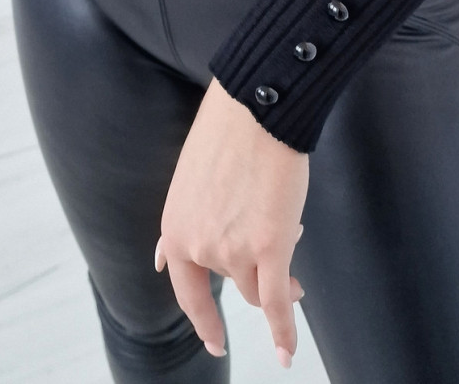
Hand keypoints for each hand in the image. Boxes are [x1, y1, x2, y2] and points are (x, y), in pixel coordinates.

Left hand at [155, 76, 308, 367]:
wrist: (256, 106)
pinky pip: (278, 303)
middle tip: (277, 265)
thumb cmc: (228, 131)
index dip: (203, 318)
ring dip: (281, 284)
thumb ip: (186, 219)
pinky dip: (284, 330)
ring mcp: (234, 251)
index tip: (213, 339)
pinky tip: (287, 352)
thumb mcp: (189, 179)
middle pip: (233, 282)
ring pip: (259, 287)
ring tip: (297, 270)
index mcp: (175, 228)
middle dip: (255, 275)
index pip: (187, 289)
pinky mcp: (271, 248)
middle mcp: (199, 246)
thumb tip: (161, 257)